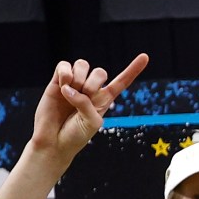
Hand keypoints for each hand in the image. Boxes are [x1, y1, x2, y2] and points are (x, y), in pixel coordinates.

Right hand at [25, 54, 147, 167]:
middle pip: (100, 71)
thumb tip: (69, 88)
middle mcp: (90, 89)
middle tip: (85, 95)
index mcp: (104, 100)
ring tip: (69, 92)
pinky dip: (65, 72)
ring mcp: (73, 84)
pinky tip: (62, 85)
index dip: (133, 69)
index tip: (145, 57)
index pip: (121, 82)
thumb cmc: (76, 136)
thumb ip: (86, 104)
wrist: (53, 142)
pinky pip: (64, 65)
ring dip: (78, 77)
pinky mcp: (57, 82)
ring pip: (82, 64)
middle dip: (93, 83)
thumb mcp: (91, 123)